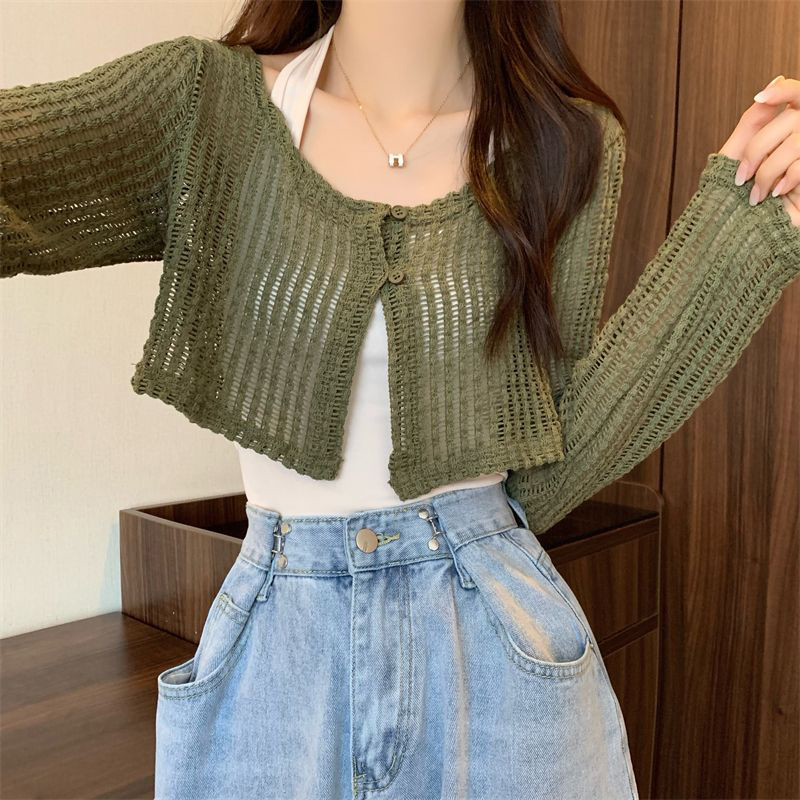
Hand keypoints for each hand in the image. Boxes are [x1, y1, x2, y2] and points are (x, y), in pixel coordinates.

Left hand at [717, 74, 799, 226]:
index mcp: (790, 129)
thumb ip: (755, 120)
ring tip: (756, 194)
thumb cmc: (743, 195)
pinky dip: (787, 179)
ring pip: (797, 142)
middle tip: (742, 177)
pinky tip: (778, 194)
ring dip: (769, 170)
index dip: (785, 92)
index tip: (760, 98)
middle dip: (758, 149)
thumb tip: (778, 78)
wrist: (749, 236)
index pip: (799, 94)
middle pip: (791, 120)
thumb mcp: (740, 155)